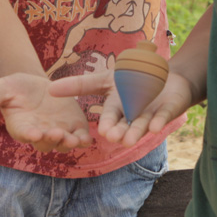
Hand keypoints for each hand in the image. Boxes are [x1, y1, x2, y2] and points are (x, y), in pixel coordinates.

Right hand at [0, 73, 91, 152]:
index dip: (29, 134)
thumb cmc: (16, 88)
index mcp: (21, 126)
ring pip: (63, 144)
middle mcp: (39, 134)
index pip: (24, 133)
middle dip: (51, 140)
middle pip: (46, 143)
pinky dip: (84, 139)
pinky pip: (80, 137)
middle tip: (56, 133)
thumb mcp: (2, 88)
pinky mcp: (74, 127)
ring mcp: (58, 132)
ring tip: (73, 138)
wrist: (36, 85)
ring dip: (68, 142)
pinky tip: (89, 137)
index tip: (33, 132)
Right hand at [49, 70, 194, 146]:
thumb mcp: (104, 79)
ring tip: (130, 140)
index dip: (107, 123)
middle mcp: (132, 115)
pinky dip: (160, 121)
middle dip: (120, 132)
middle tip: (115, 138)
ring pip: (143, 125)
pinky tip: (157, 126)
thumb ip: (80, 85)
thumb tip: (49, 89)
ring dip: (137, 132)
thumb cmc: (131, 79)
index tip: (103, 131)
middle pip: (125, 125)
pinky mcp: (168, 110)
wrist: (165, 76)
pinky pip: (164, 117)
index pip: (110, 116)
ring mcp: (151, 113)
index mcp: (117, 107)